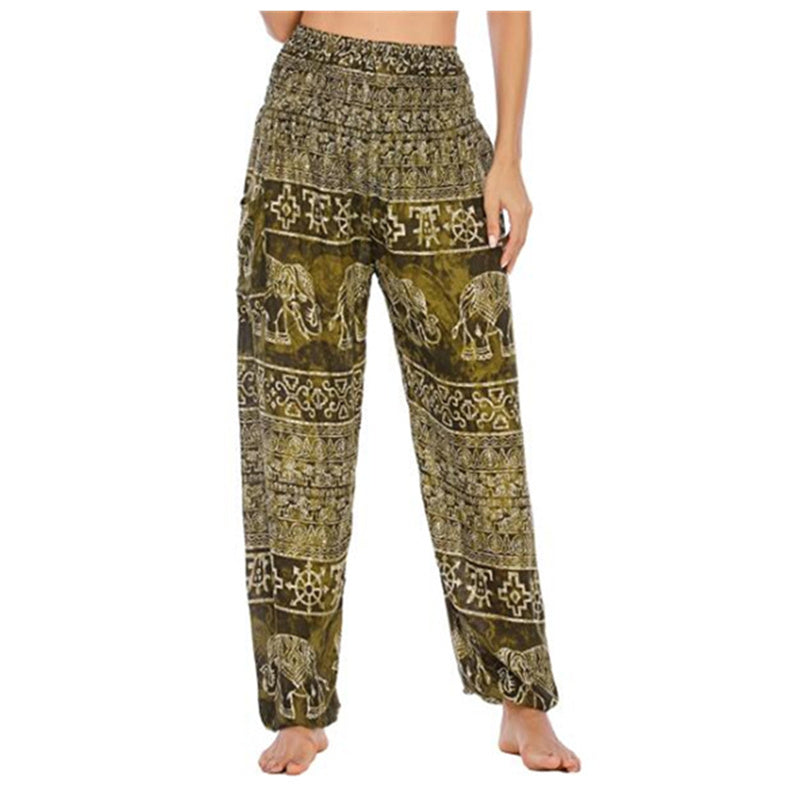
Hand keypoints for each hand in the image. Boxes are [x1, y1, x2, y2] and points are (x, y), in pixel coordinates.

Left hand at [483, 157, 532, 273]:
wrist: (508, 163)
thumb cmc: (497, 179)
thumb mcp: (490, 202)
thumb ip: (492, 224)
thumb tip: (492, 243)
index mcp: (519, 213)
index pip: (515, 240)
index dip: (508, 254)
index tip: (502, 266)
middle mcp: (526, 213)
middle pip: (521, 241)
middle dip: (514, 257)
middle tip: (507, 271)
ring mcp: (527, 210)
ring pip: (522, 235)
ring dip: (515, 249)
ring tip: (508, 261)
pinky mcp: (524, 208)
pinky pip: (521, 228)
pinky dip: (516, 238)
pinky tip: (508, 244)